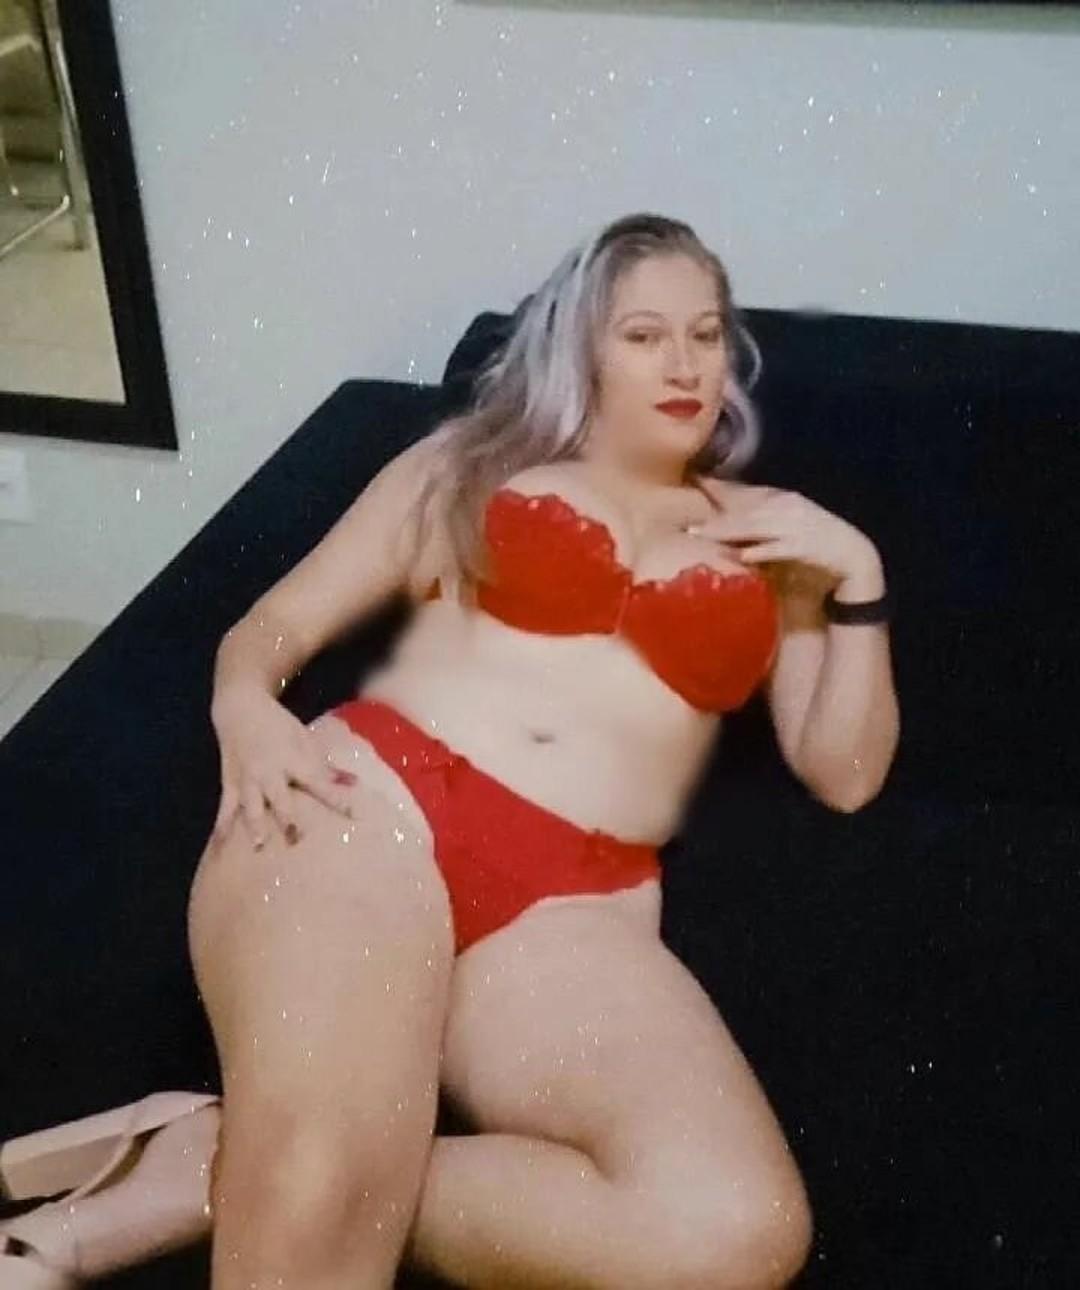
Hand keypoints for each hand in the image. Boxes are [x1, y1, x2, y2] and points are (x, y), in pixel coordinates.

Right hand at [210, 686, 357, 850]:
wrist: (239, 709)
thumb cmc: (278, 725)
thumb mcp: (304, 739)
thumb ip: (326, 766)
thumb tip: (354, 783)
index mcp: (293, 759)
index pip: (318, 782)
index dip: (335, 798)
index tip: (353, 814)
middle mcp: (269, 771)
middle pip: (281, 798)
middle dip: (289, 819)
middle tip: (298, 840)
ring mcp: (247, 778)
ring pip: (252, 805)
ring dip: (255, 824)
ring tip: (258, 845)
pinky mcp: (229, 783)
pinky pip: (226, 807)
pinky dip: (223, 825)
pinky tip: (220, 845)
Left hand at [688, 481, 881, 590]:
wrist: (856, 558)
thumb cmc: (816, 546)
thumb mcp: (784, 530)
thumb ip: (758, 527)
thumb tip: (723, 526)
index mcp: (783, 499)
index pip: (746, 493)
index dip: (718, 489)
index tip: (692, 486)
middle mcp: (788, 508)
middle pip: (745, 510)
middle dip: (716, 515)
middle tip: (688, 522)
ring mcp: (799, 526)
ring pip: (758, 526)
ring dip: (730, 531)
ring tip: (704, 535)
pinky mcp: (808, 547)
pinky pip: (781, 549)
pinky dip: (763, 552)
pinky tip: (745, 556)